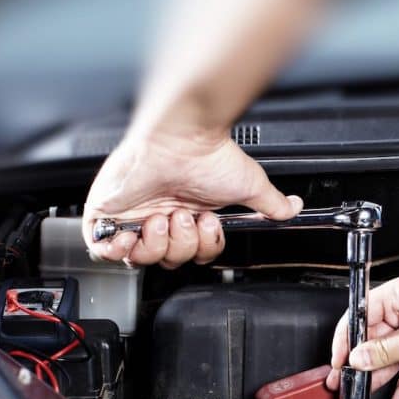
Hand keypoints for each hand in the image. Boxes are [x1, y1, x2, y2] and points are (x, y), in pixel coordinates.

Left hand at [82, 130, 301, 267]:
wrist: (180, 138)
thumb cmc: (209, 155)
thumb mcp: (250, 185)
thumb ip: (272, 204)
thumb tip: (293, 209)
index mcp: (189, 214)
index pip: (192, 254)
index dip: (201, 249)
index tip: (208, 224)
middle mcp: (161, 216)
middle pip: (167, 261)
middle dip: (180, 245)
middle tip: (185, 217)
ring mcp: (132, 216)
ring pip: (139, 259)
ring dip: (155, 244)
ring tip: (161, 216)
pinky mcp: (105, 212)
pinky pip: (104, 250)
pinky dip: (119, 250)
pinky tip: (134, 233)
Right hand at [326, 275, 398, 398]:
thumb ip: (387, 350)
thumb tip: (360, 357)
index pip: (362, 313)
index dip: (348, 337)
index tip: (339, 358)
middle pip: (375, 338)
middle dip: (363, 361)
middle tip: (347, 380)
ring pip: (391, 356)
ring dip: (380, 374)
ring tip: (365, 391)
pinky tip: (396, 395)